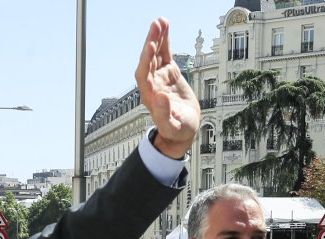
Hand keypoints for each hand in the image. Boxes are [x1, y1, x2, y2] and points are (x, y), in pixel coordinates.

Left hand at [135, 17, 199, 157]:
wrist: (181, 131)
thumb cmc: (176, 131)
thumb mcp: (173, 127)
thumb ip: (164, 115)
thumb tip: (159, 98)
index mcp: (150, 95)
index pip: (144, 74)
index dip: (146, 60)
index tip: (150, 46)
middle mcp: (152, 84)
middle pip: (148, 60)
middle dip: (151, 43)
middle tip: (156, 25)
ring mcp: (159, 77)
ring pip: (156, 54)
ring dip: (157, 38)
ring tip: (160, 22)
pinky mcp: (168, 73)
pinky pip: (165, 54)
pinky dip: (165, 41)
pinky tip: (165, 27)